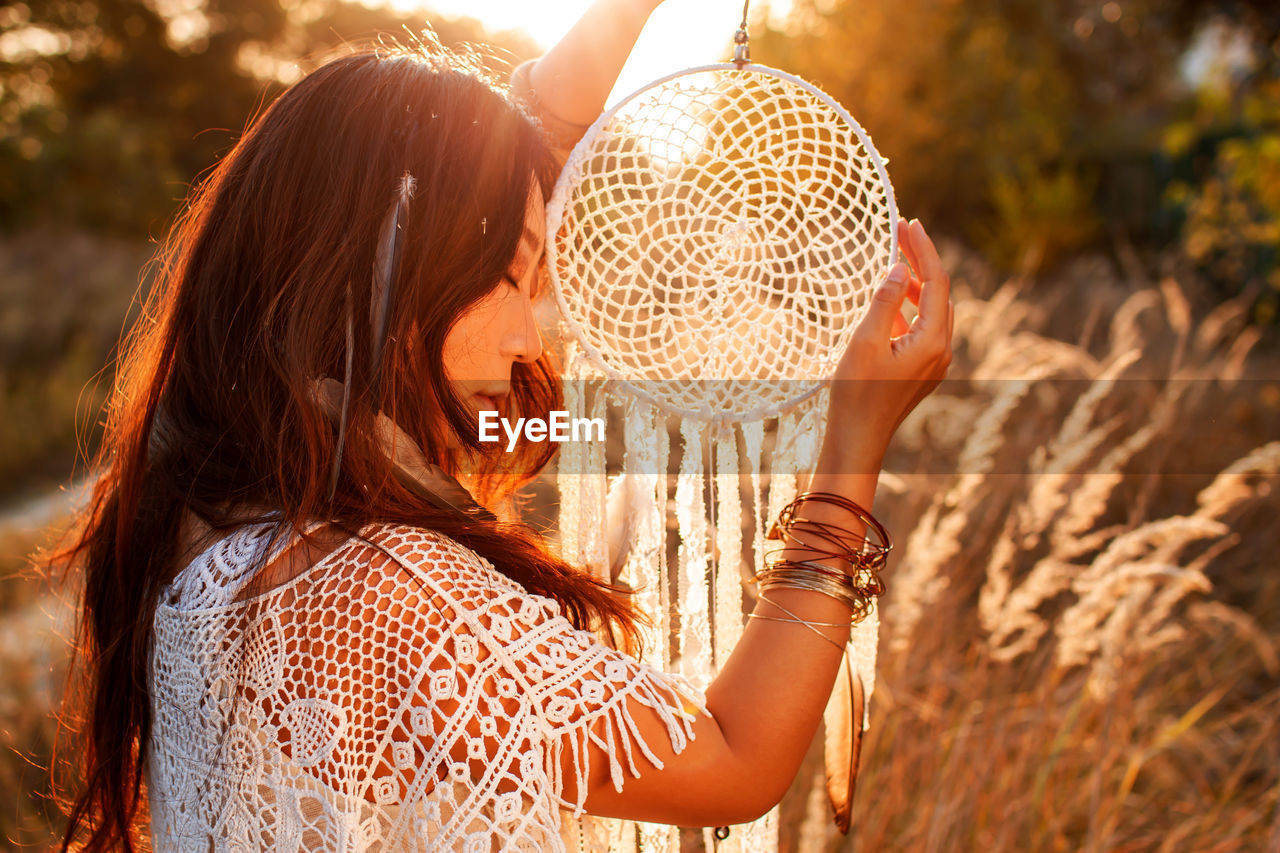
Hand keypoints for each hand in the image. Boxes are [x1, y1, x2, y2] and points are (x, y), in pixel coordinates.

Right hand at [825, 218, 953, 459]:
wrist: (858, 440)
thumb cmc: (856, 394)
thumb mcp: (865, 342)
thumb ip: (884, 302)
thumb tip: (898, 270)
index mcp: (932, 342)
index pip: (936, 282)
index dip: (924, 250)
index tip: (909, 223)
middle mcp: (941, 352)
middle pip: (939, 294)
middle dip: (921, 262)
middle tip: (900, 234)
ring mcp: (934, 364)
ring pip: (933, 312)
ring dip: (916, 285)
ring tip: (894, 263)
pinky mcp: (923, 372)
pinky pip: (925, 330)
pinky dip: (911, 309)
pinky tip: (892, 303)